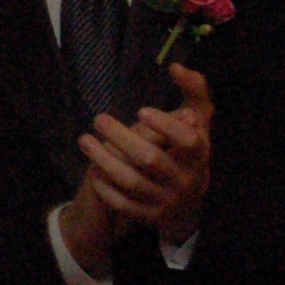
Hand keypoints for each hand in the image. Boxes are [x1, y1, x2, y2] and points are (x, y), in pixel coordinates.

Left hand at [82, 63, 212, 240]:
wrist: (190, 202)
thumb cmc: (189, 149)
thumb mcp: (199, 122)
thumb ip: (194, 91)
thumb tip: (176, 66)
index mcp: (199, 154)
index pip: (188, 141)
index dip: (165, 126)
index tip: (140, 110)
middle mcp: (186, 180)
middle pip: (151, 160)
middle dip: (121, 138)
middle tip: (98, 119)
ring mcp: (168, 201)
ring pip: (132, 182)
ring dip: (104, 160)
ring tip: (85, 140)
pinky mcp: (150, 218)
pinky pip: (123, 204)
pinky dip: (105, 187)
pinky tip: (92, 168)